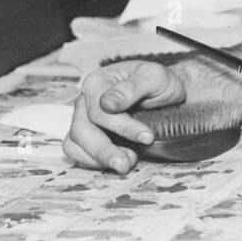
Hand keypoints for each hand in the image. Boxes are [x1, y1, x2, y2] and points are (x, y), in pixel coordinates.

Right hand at [62, 60, 185, 172]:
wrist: (166, 93)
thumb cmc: (157, 83)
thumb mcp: (153, 77)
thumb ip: (131, 88)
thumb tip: (107, 103)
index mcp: (97, 82)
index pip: (99, 110)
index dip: (121, 127)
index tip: (147, 137)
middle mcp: (86, 101)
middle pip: (82, 129)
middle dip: (104, 150)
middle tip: (126, 163)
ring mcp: (84, 119)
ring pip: (75, 143)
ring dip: (98, 159)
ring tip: (125, 163)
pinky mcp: (88, 136)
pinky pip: (77, 152)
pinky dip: (93, 162)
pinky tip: (118, 161)